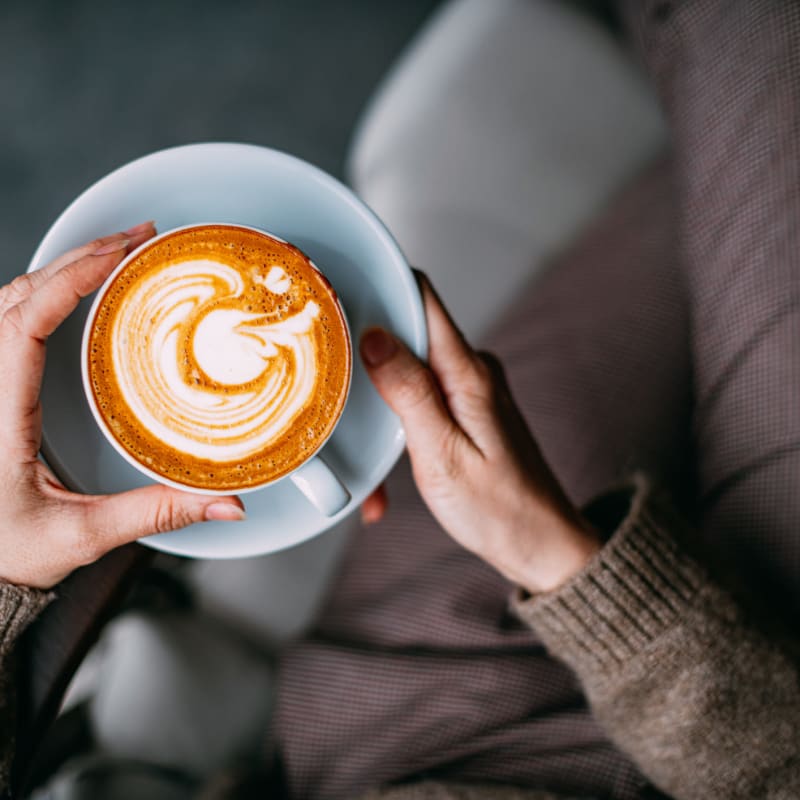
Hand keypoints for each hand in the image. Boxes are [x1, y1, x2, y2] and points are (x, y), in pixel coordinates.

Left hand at [0, 223, 243, 589]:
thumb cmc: (7, 552)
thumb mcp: (85, 535)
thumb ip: (157, 513)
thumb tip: (226, 503)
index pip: (23, 324)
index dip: (68, 280)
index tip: (115, 256)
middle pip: (19, 296)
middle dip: (79, 257)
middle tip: (136, 239)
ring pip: (9, 301)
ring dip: (60, 268)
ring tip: (116, 253)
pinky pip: (10, 321)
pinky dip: (45, 292)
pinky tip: (79, 289)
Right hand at [360, 275, 598, 593]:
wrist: (541, 543)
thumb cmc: (499, 509)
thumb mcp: (442, 455)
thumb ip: (409, 392)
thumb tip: (375, 336)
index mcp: (468, 373)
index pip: (421, 297)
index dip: (378, 285)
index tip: (335, 295)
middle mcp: (472, 370)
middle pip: (406, 333)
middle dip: (365, 361)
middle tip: (334, 393)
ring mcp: (470, 389)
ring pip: (407, 373)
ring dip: (379, 409)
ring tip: (371, 466)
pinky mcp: (467, 409)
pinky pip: (422, 400)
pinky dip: (399, 428)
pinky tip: (391, 471)